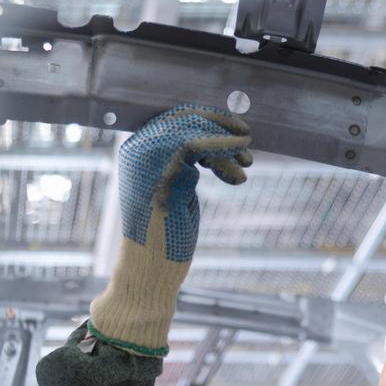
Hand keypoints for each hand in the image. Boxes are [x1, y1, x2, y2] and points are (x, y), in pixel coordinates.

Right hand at [117, 103, 251, 262]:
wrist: (150, 268)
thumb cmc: (165, 235)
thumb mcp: (177, 189)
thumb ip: (186, 163)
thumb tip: (219, 139)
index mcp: (137, 151)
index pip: (174, 119)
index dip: (209, 120)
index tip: (237, 133)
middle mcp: (138, 150)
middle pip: (184, 117)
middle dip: (221, 125)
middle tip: (247, 142)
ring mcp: (147, 160)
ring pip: (193, 129)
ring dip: (227, 142)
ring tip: (248, 162)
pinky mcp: (161, 172)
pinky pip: (195, 145)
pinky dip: (224, 150)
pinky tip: (241, 169)